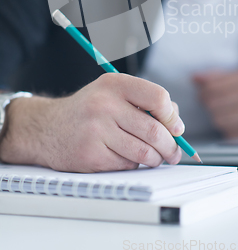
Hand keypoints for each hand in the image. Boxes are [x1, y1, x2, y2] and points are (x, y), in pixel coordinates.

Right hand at [0, 73, 183, 171]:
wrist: (48, 128)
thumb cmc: (90, 111)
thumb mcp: (114, 94)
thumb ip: (146, 102)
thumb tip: (177, 124)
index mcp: (115, 84)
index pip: (158, 97)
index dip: (172, 116)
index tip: (176, 128)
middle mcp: (105, 104)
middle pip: (155, 130)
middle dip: (171, 147)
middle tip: (174, 153)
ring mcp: (96, 130)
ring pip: (144, 152)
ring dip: (155, 159)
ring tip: (154, 157)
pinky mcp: (91, 154)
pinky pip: (127, 165)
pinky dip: (133, 165)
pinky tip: (125, 158)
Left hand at [193, 68, 237, 140]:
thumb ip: (218, 77)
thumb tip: (194, 77)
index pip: (211, 87)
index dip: (204, 92)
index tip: (206, 94)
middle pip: (212, 104)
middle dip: (211, 106)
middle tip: (220, 105)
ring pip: (218, 120)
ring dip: (220, 119)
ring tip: (232, 115)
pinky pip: (229, 133)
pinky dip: (230, 130)